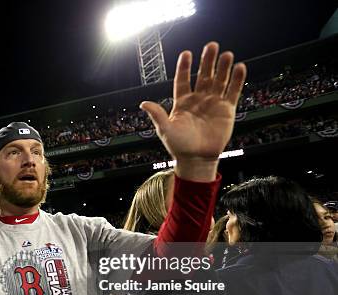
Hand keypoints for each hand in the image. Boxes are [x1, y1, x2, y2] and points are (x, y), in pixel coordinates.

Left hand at [141, 42, 246, 180]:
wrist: (196, 159)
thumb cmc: (179, 146)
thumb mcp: (165, 129)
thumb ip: (157, 115)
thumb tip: (143, 103)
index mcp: (182, 102)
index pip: (183, 80)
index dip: (185, 67)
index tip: (187, 53)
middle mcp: (198, 99)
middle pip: (204, 75)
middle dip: (207, 61)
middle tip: (212, 45)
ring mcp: (213, 103)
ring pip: (219, 81)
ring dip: (223, 67)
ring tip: (227, 54)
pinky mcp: (226, 110)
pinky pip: (233, 92)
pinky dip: (237, 80)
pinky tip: (240, 67)